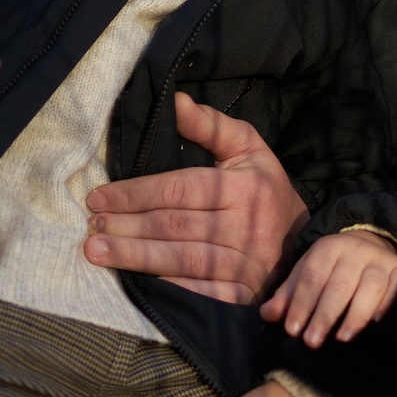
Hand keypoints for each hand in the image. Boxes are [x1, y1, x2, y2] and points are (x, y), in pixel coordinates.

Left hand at [83, 93, 305, 303]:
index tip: (98, 198)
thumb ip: (211, 125)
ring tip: (97, 252)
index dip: (135, 193)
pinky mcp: (245, 295)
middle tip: (90, 227)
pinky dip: (167, 287)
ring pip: (182, 259)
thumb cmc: (266, 190)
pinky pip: (201, 292)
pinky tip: (136, 282)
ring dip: (135, 257)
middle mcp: (247, 226)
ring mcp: (247, 264)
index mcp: (246, 186)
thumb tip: (176, 101)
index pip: (179, 188)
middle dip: (127, 226)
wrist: (305, 244)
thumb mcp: (248, 149)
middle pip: (175, 225)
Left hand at [260, 230, 396, 347]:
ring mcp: (380, 260)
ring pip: (370, 287)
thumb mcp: (307, 275)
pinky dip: (387, 306)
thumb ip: (287, 296)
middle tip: (312, 342)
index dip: (301, 304)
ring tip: (342, 338)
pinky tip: (376, 324)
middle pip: (339, 285)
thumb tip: (266, 315)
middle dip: (324, 315)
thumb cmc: (332, 269)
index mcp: (328, 248)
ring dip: (355, 315)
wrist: (371, 246)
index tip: (292, 330)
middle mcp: (355, 250)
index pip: (312, 277)